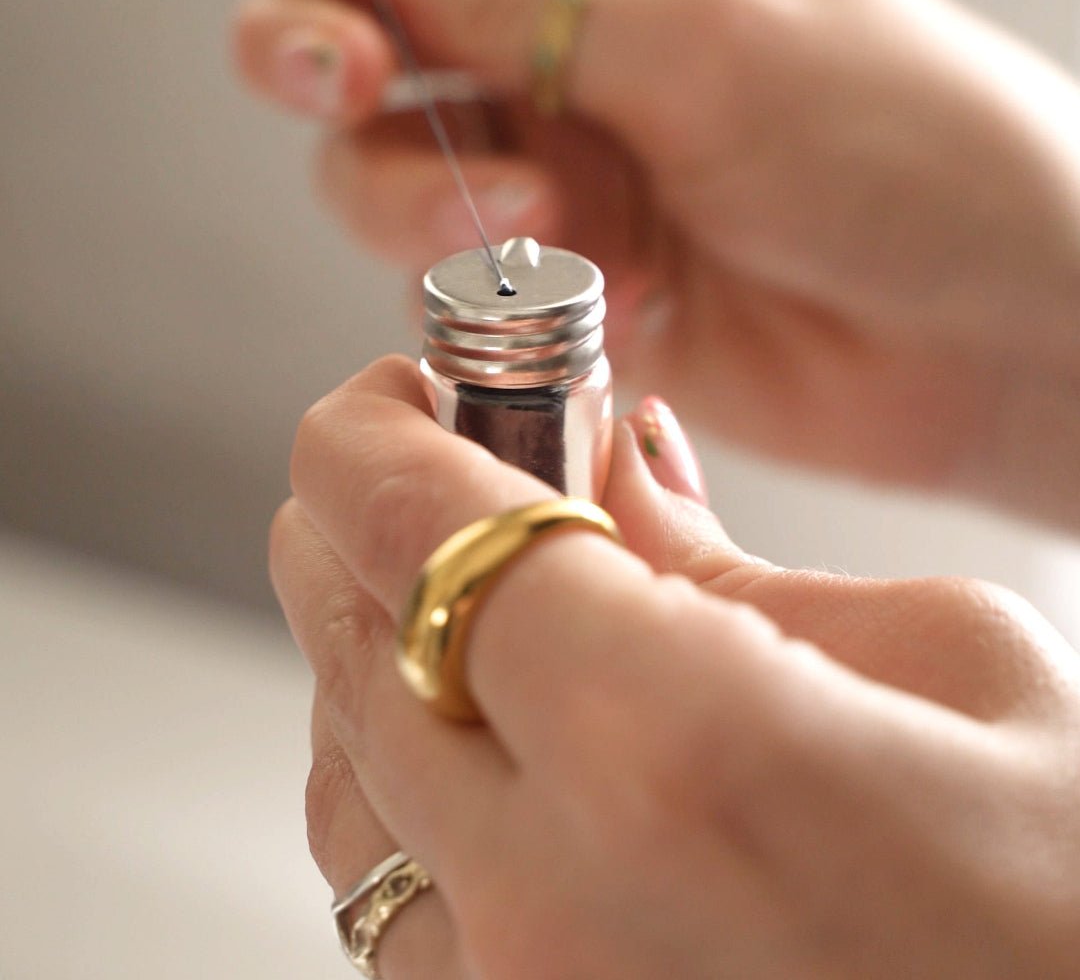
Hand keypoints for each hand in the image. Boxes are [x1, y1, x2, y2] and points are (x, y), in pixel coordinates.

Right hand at [233, 0, 1079, 526]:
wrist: (974, 329)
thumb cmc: (901, 144)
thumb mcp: (713, 39)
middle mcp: (562, 45)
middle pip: (362, 25)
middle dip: (318, 46)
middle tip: (356, 73)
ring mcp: (556, 166)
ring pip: (381, 168)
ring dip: (419, 193)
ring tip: (533, 220)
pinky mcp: (563, 279)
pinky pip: (457, 287)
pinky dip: (498, 295)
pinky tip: (610, 296)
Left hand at [271, 355, 1079, 978]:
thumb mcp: (947, 661)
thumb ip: (731, 567)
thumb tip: (615, 474)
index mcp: (672, 749)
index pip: (423, 532)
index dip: (366, 438)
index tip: (379, 397)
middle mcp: (556, 903)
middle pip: (356, 647)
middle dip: (360, 528)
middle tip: (417, 467)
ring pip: (343, 784)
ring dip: (367, 651)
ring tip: (436, 584)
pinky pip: (389, 898)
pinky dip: (391, 787)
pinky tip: (456, 733)